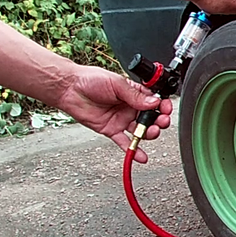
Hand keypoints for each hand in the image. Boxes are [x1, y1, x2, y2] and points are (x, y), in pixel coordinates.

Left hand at [57, 66, 173, 163]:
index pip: (154, 102)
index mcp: (134, 94)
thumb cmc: (90, 80)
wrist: (69, 89)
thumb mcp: (117, 83)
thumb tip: (154, 102)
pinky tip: (141, 156)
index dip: (162, 107)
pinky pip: (125, 142)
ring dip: (149, 134)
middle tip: (160, 122)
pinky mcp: (112, 130)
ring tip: (151, 132)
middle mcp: (130, 108)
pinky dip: (134, 150)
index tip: (165, 109)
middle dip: (159, 121)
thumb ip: (135, 95)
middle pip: (151, 119)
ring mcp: (121, 120)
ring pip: (141, 131)